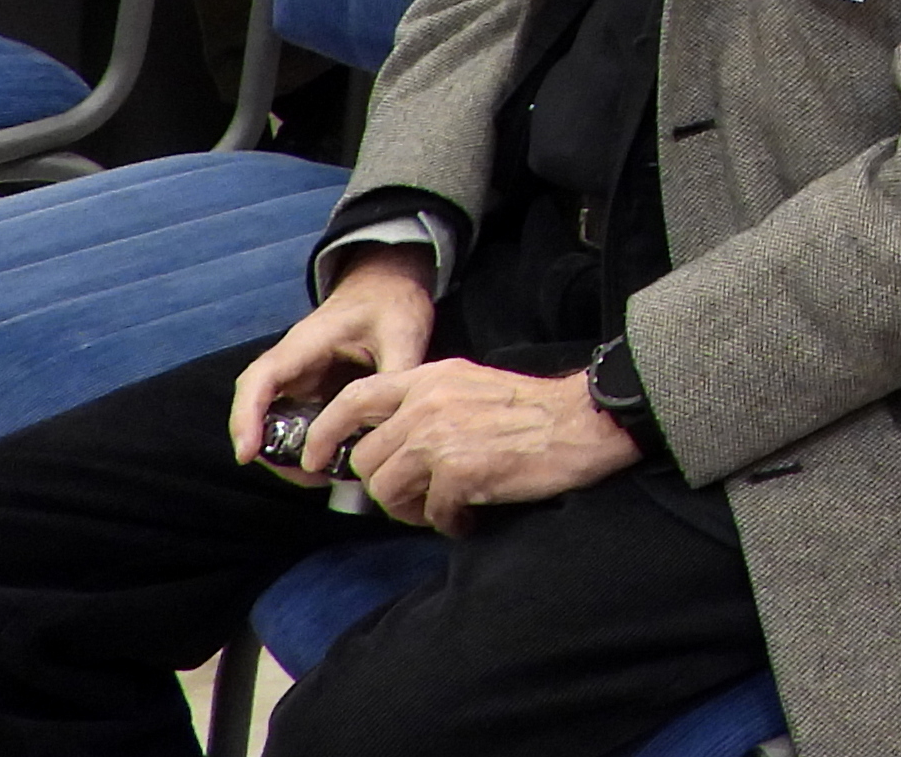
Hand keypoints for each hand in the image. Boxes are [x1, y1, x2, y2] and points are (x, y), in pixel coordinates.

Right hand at [230, 254, 437, 477]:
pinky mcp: (315, 388)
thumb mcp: (402, 333)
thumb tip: (396, 416)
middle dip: (274, 448)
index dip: (246, 418)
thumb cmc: (391, 301)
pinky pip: (302, 420)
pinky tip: (337, 459)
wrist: (392, 283)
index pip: (260, 380)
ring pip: (279, 420)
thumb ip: (396, 373)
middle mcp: (294, 363)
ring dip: (292, 450)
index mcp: (305, 344)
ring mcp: (302, 377)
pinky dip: (311, 442)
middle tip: (309, 478)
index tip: (247, 453)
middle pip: (261, 410)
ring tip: (327, 475)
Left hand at [322, 361, 638, 534]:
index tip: (315, 459)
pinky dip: (450, 522)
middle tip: (417, 497)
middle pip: (367, 460)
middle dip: (385, 486)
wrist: (585, 420)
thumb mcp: (471, 385)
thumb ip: (428, 404)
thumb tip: (393, 444)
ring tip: (444, 509)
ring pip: (388, 491)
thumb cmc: (535, 408)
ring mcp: (439, 439)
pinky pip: (431, 513)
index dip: (324, 432)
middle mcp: (426, 404)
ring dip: (412, 509)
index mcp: (429, 378)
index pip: (353, 399)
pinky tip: (472, 515)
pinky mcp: (458, 473)